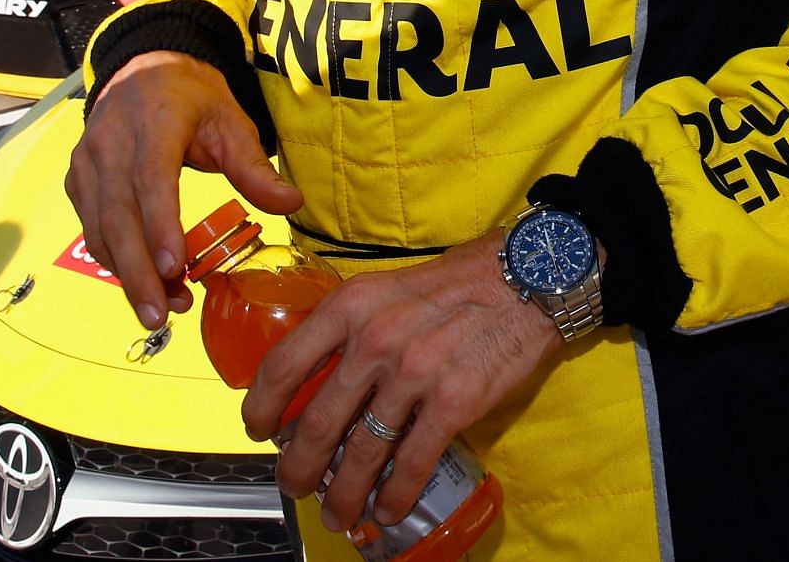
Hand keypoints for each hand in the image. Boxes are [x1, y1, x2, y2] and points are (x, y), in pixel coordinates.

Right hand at [66, 50, 301, 329]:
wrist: (141, 69)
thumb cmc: (191, 97)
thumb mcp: (231, 120)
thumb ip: (254, 166)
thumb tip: (292, 205)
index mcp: (152, 122)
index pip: (150, 178)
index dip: (159, 224)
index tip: (173, 266)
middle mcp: (110, 144)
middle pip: (118, 216)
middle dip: (139, 271)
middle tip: (163, 314)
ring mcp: (87, 163)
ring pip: (100, 229)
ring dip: (128, 273)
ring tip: (162, 308)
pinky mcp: (77, 180)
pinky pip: (91, 227)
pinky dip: (114, 259)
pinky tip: (143, 282)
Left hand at [244, 238, 560, 531]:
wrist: (529, 275)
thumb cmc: (461, 279)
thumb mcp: (392, 286)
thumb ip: (355, 324)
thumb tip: (322, 373)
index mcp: (353, 305)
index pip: (283, 365)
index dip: (261, 407)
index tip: (259, 429)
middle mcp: (376, 340)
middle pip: (317, 423)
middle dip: (298, 468)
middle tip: (295, 484)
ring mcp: (416, 373)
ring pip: (361, 453)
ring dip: (344, 494)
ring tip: (339, 513)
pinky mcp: (455, 400)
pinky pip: (413, 462)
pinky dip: (396, 494)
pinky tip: (389, 507)